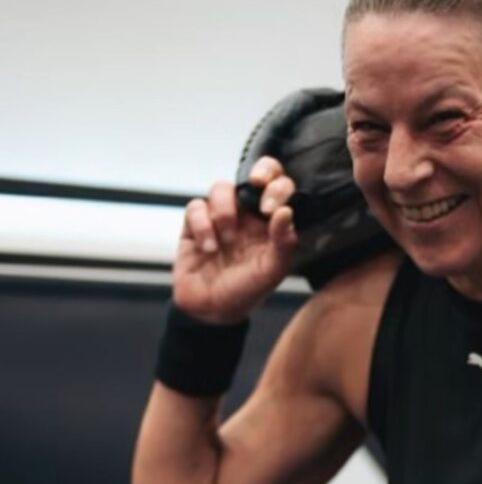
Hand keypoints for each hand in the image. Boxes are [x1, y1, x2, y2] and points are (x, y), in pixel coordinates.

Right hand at [172, 157, 297, 322]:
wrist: (212, 309)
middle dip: (259, 174)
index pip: (280, 188)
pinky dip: (202, 225)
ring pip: (222, 187)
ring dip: (225, 211)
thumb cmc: (247, 289)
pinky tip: (208, 249)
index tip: (272, 206)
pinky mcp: (194, 224)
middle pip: (253, 175)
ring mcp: (220, 216)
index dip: (278, 184)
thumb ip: (283, 243)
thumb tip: (286, 213)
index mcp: (271, 222)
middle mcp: (248, 214)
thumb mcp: (272, 271)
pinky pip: (196, 206)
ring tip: (227, 239)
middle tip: (257, 188)